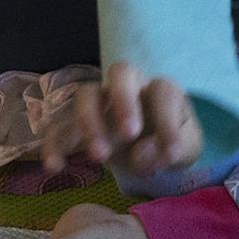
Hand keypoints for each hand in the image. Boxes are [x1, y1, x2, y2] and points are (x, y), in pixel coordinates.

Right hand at [40, 61, 201, 176]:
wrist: (149, 151)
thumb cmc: (168, 142)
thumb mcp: (185, 149)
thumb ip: (174, 148)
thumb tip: (141, 151)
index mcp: (161, 90)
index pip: (164, 93)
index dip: (168, 121)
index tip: (170, 153)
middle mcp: (130, 87)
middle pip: (121, 71)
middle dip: (123, 99)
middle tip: (129, 134)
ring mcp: (100, 102)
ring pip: (86, 94)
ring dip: (89, 122)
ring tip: (99, 157)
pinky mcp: (78, 123)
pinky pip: (59, 125)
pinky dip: (53, 143)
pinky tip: (54, 167)